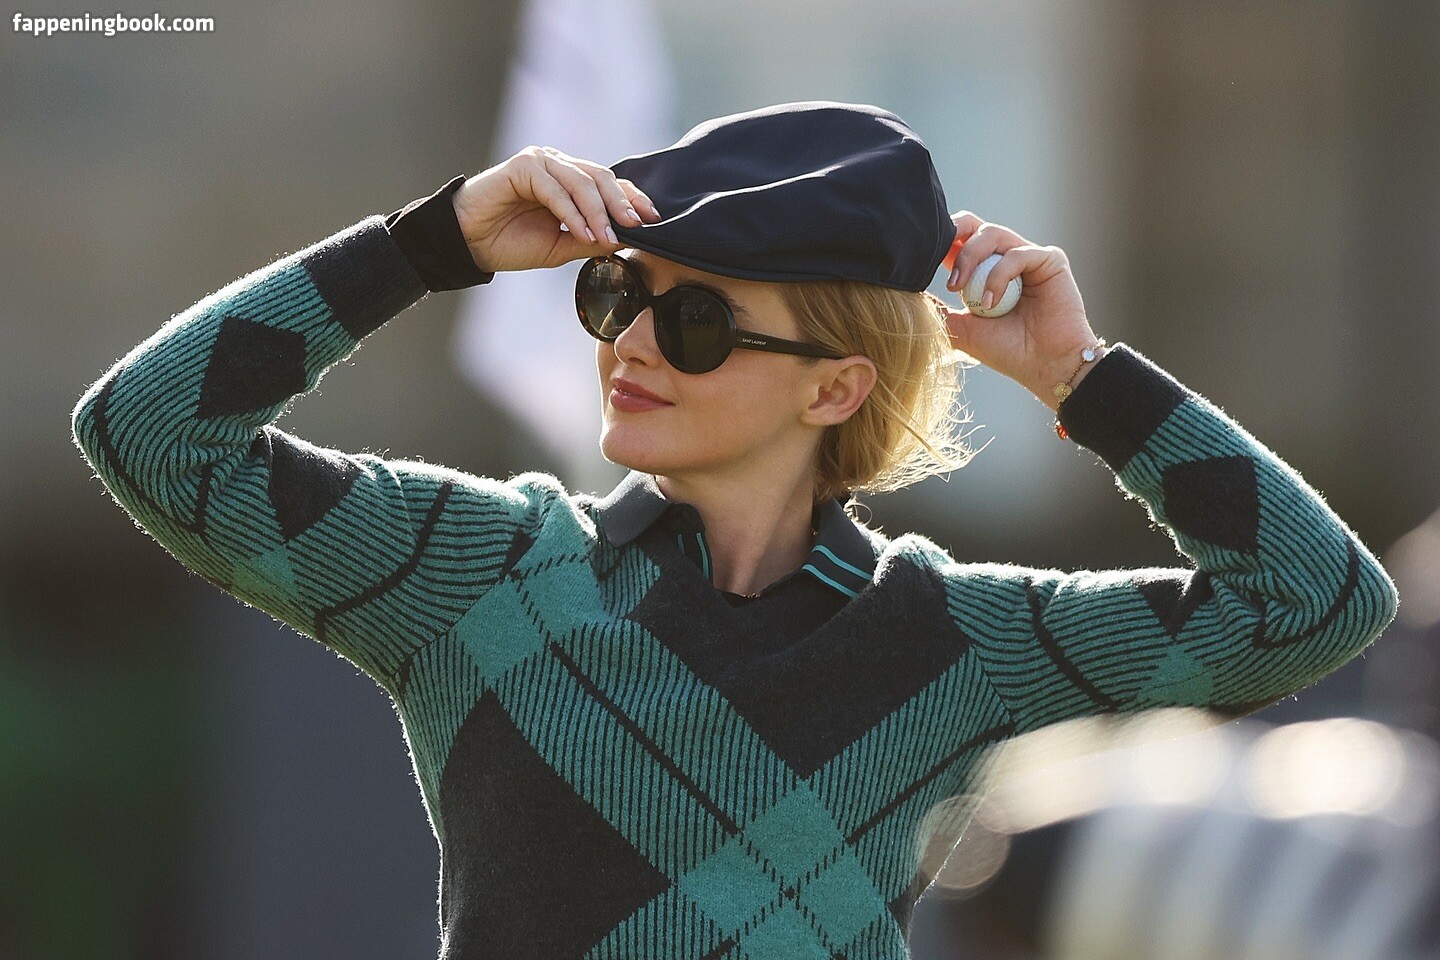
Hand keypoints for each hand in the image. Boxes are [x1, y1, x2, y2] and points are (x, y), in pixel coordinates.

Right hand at [450, 146, 662, 272]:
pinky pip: (555, 189)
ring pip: (581, 182)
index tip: (654, 221)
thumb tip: (627, 240)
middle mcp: (558, 165)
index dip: (633, 199)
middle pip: (601, 177)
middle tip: (635, 226)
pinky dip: (571, 213)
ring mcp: (541, 162)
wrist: (471, 244)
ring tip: (606, 238)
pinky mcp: (523, 166)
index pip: (610, 184)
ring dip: (597, 213)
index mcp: (570, 181)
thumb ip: (592, 239)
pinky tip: (581, 233)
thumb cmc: (512, 243)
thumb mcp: (562, 246)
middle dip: (621, 203)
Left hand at [940, 212, 1103, 409]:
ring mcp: (1029, 257)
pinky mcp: (1050, 260)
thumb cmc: (1007, 351)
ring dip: (970, 259)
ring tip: (959, 290)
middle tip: (937, 256)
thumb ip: (937, 310)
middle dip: (953, 233)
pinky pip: (1018, 253)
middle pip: (975, 225)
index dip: (941, 242)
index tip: (921, 260)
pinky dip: (998, 276)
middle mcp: (1006, 258)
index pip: (960, 240)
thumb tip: (902, 295)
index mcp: (985, 269)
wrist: (1043, 368)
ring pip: (992, 234)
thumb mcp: (962, 329)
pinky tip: (989, 302)